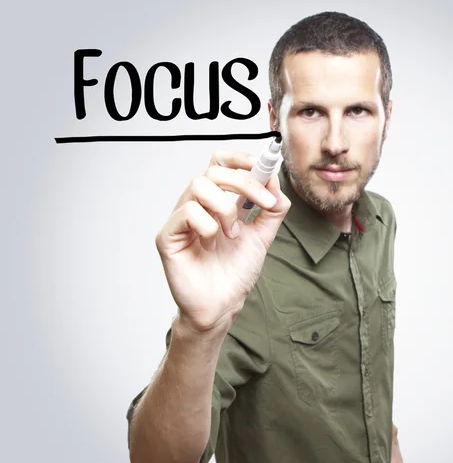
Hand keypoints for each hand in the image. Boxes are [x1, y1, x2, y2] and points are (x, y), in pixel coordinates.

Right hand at [155, 150, 290, 333]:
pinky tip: (211, 244)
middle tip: (264, 203)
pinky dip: (208, 226)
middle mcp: (196, 205)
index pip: (220, 162)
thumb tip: (275, 181)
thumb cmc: (235, 272)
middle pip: (214, 170)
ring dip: (226, 209)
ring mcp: (180, 219)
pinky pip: (188, 212)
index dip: (239, 157)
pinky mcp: (168, 236)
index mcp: (216, 201)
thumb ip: (271, 210)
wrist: (223, 305)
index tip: (263, 164)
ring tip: (233, 235)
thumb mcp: (263, 236)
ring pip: (199, 186)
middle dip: (245, 183)